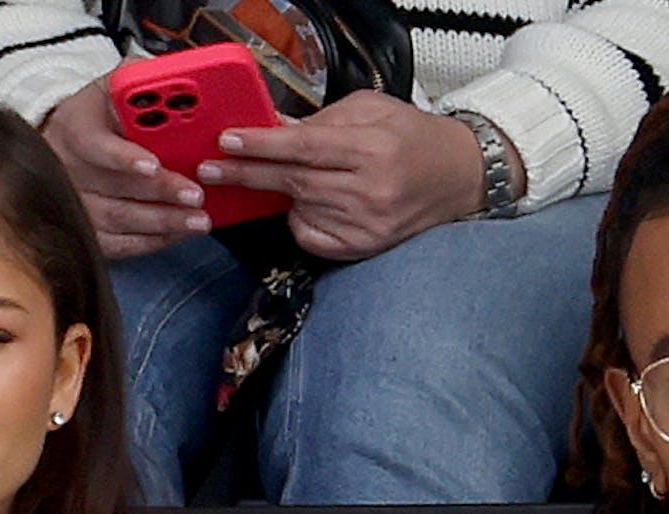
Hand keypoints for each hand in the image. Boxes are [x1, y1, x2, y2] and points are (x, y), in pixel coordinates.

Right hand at [41, 73, 210, 258]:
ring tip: (198, 220)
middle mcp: (68, 167)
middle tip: (196, 195)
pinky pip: (116, 243)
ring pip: (117, 219)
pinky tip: (177, 234)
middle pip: (113, 187)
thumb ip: (145, 78)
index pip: (93, 144)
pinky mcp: (85, 227)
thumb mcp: (118, 82)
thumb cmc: (105, 109)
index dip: (122, 156)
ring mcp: (74, 201)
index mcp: (76, 125)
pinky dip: (150, 241)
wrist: (71, 137)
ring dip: (161, 222)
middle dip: (159, 193)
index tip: (153, 163)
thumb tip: (189, 81)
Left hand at [195, 91, 488, 260]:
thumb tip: (272, 128)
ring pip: (299, 209)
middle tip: (210, 169)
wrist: (458, 177)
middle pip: (294, 183)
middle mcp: (371, 191)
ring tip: (273, 178)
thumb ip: (321, 120)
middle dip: (248, 174)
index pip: (305, 149)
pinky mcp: (363, 249)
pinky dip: (299, 219)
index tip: (227, 141)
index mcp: (374, 149)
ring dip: (279, 194)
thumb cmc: (413, 138)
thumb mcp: (371, 110)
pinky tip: (308, 203)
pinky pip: (309, 236)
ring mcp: (367, 226)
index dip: (262, 146)